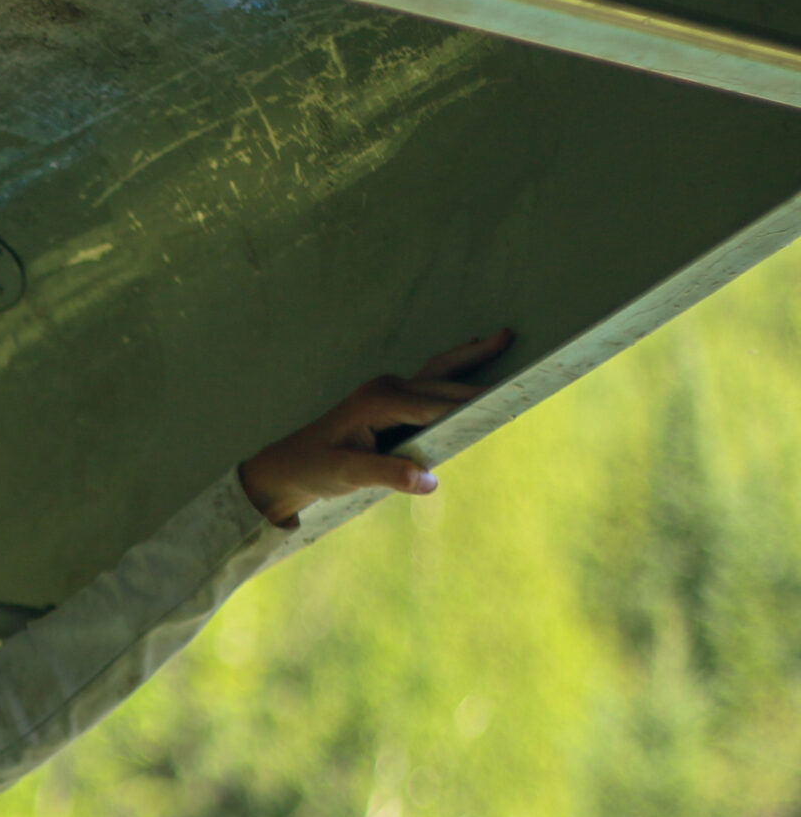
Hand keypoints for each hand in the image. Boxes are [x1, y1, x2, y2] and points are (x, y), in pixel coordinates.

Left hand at [238, 328, 513, 527]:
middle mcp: (387, 388)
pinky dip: (455, 368)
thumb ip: (389, 474)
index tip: (507, 400)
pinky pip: (429, 380)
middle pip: (444, 381)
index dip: (473, 404)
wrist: (289, 466)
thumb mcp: (349, 475)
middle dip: (484, 373)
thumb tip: (430, 480)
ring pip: (439, 371)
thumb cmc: (316, 468)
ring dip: (472, 356)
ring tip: (506, 335)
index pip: (437, 405)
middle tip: (527, 364)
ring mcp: (389, 390)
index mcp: (379, 401)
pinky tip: (475, 349)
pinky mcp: (390, 399)